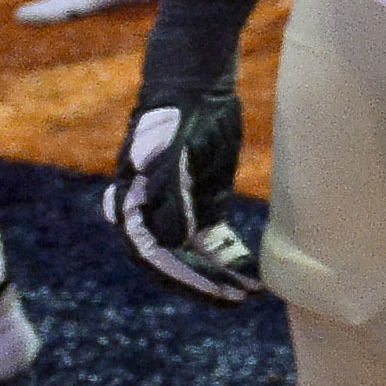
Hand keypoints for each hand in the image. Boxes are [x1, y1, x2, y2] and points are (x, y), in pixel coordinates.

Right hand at [105, 85, 262, 308]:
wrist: (193, 86)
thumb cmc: (179, 114)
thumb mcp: (176, 149)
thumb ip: (172, 192)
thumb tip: (175, 239)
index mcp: (134, 206)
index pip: (155, 255)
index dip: (184, 277)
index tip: (214, 290)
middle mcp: (151, 216)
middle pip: (174, 262)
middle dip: (205, 283)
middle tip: (237, 298)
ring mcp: (177, 213)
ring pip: (195, 255)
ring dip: (220, 274)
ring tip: (250, 291)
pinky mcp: (201, 206)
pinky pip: (213, 240)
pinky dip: (230, 256)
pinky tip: (251, 270)